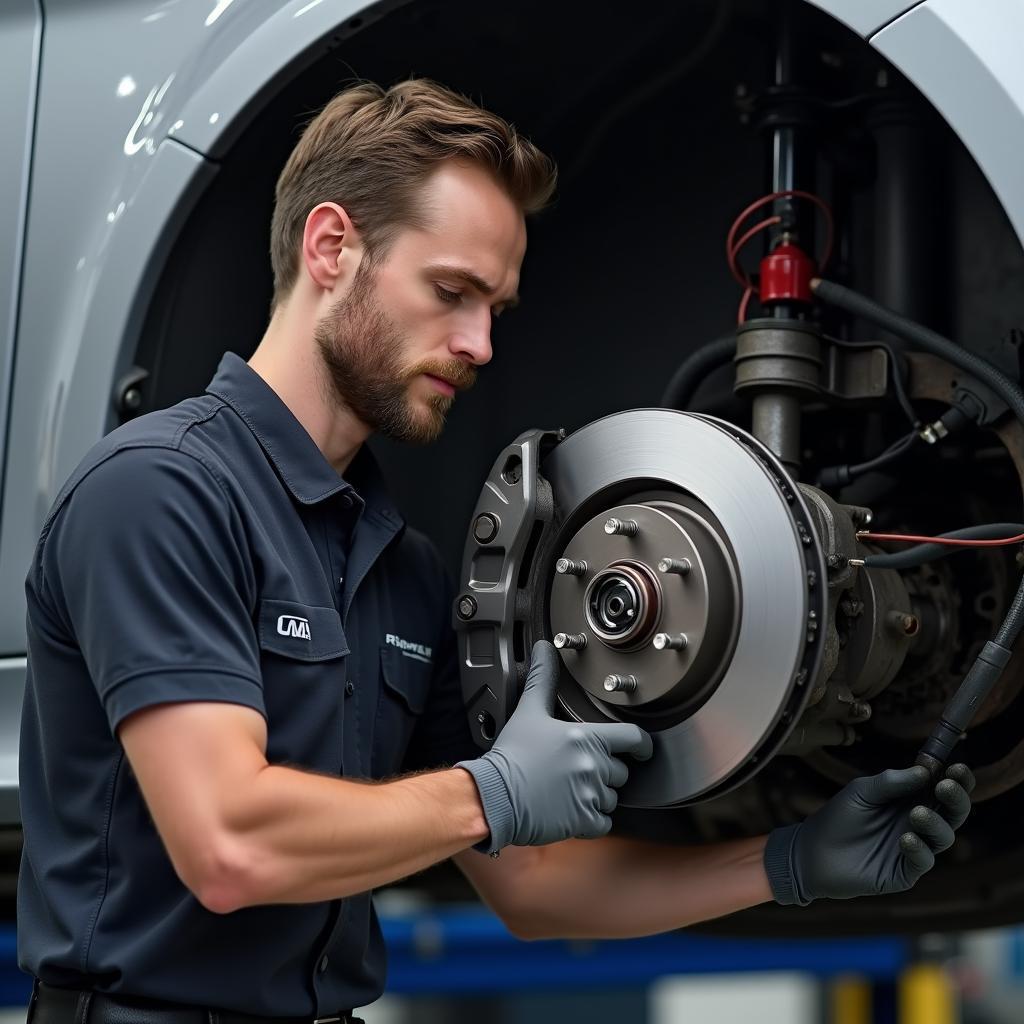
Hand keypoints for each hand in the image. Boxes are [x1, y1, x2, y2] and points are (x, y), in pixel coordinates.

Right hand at [458, 640, 652, 852]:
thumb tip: (544, 649)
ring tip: (569, 789)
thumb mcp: (528, 711)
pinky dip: (591, 820)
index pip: (633, 738)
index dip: (640, 744)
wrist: (494, 795)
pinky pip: (603, 822)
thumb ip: (542, 678)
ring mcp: (590, 794)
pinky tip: (570, 810)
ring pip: (612, 797)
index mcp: (587, 737)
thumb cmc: (511, 754)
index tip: (640, 749)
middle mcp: (594, 765)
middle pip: (621, 770)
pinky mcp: (583, 820)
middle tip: (578, 769)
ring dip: (597, 795)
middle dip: (605, 771)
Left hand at [764, 763, 974, 905]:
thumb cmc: (838, 817)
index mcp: (910, 800)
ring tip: (916, 813)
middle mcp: (918, 823)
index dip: (956, 779)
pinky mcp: (905, 872)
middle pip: (953, 813)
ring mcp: (915, 848)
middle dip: (956, 799)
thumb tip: (925, 770)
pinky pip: (924, 861)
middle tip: (945, 787)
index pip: (943, 789)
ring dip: (935, 823)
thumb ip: (891, 782)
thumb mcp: (861, 791)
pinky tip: (905, 839)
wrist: (812, 852)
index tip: (958, 767)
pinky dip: (919, 849)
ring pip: (944, 837)